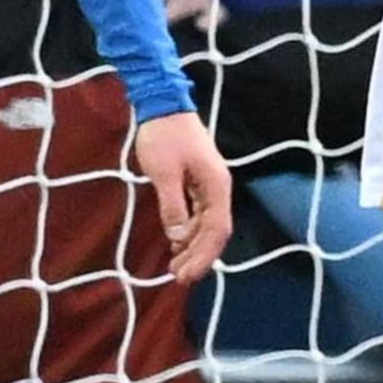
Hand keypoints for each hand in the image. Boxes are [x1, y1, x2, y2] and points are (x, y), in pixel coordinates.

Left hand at [134, 110, 232, 284]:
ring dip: (194, 247)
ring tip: (176, 268)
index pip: (217, 230)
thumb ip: (173, 206)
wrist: (164, 103)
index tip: (185, 275)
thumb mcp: (163, 173)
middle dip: (199, 257)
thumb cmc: (164, 136)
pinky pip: (200, 214)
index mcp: (216, 186)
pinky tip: (178, 244)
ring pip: (208, 225)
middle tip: (178, 278)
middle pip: (216, 231)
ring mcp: (210, 185)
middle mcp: (219, 188)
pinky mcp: (199, 182)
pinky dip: (191, 232)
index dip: (203, 256)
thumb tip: (179, 237)